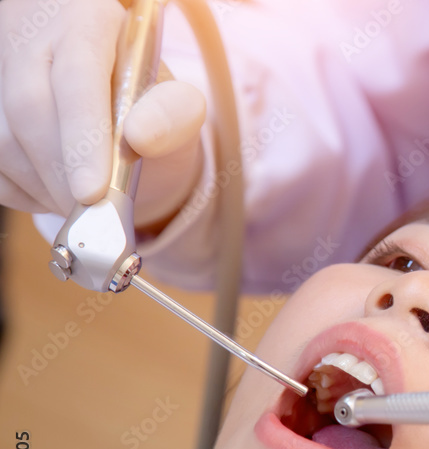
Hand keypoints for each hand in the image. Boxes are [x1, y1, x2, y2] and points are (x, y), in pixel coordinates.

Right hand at [0, 0, 204, 223]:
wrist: (119, 114)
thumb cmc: (149, 107)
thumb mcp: (177, 104)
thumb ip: (173, 114)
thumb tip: (141, 136)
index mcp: (89, 23)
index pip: (78, 76)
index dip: (82, 136)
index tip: (92, 190)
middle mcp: (35, 42)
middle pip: (30, 109)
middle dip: (64, 173)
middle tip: (96, 211)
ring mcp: (1, 76)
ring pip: (3, 141)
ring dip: (46, 187)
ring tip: (86, 204)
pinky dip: (26, 192)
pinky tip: (57, 190)